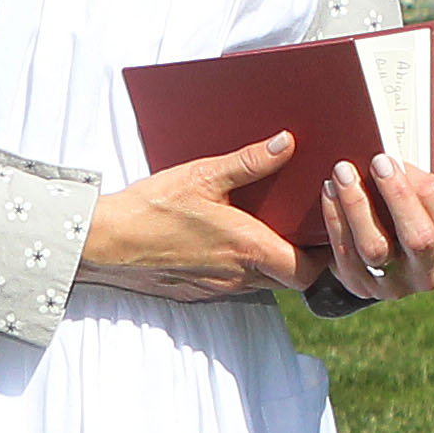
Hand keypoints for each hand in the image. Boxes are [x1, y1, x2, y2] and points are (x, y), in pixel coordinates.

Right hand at [79, 133, 312, 299]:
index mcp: (247, 247)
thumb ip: (249, 161)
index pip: (305, 272)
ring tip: (266, 230)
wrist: (107, 241)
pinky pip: (233, 284)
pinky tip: (228, 241)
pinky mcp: (197, 289)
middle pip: (288, 280)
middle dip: (299, 258)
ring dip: (268, 262)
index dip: (323, 260)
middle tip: (303, 230)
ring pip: (261, 282)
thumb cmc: (153, 207)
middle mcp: (238, 275)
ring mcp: (217, 286)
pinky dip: (240, 267)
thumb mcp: (203, 175)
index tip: (326, 238)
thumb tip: (286, 143)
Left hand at [320, 152, 433, 302]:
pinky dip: (335, 220)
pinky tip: (329, 193)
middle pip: (418, 237)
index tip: (393, 157)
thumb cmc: (413, 208)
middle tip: (375, 162)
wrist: (382, 246)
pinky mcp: (361, 287)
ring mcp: (395, 284)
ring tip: (343, 174)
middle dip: (396, 195)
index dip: (419, 183)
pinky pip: (345, 254)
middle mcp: (430, 271)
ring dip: (357, 206)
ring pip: (375, 248)